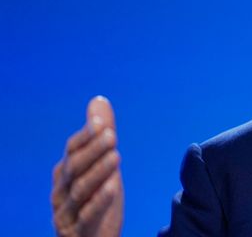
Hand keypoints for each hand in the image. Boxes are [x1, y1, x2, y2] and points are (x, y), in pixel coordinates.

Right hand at [51, 96, 123, 236]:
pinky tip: (113, 187)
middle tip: (112, 135)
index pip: (72, 150)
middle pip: (74, 167)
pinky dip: (99, 200)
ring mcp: (67, 212)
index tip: (103, 124)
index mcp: (65, 173)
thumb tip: (98, 100)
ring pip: (80, 190)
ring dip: (98, 172)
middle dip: (93, 150)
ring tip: (116, 156)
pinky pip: (86, 215)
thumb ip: (101, 137)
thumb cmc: (96, 201)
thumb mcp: (102, 167)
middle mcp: (62, 191)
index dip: (86, 137)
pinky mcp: (78, 231)